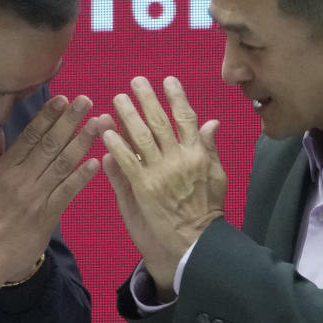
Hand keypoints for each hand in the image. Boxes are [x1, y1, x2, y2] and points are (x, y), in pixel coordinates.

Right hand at [0, 95, 100, 300]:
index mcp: (3, 169)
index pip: (29, 137)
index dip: (47, 117)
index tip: (62, 99)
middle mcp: (23, 179)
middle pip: (50, 145)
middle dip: (70, 121)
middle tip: (86, 101)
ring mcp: (37, 197)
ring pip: (63, 164)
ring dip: (83, 142)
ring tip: (99, 124)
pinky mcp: (49, 215)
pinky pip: (68, 192)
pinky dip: (82, 177)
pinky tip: (97, 162)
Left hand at [102, 76, 225, 298]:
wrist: (196, 243)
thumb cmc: (207, 210)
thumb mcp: (216, 176)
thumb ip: (209, 148)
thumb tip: (211, 122)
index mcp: (198, 154)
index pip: (186, 118)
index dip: (176, 97)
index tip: (167, 80)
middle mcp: (179, 159)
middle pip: (160, 122)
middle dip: (147, 99)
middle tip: (135, 81)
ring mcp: (160, 173)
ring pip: (141, 137)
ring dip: (127, 116)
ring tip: (117, 99)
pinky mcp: (144, 189)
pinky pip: (127, 162)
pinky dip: (116, 145)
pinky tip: (106, 131)